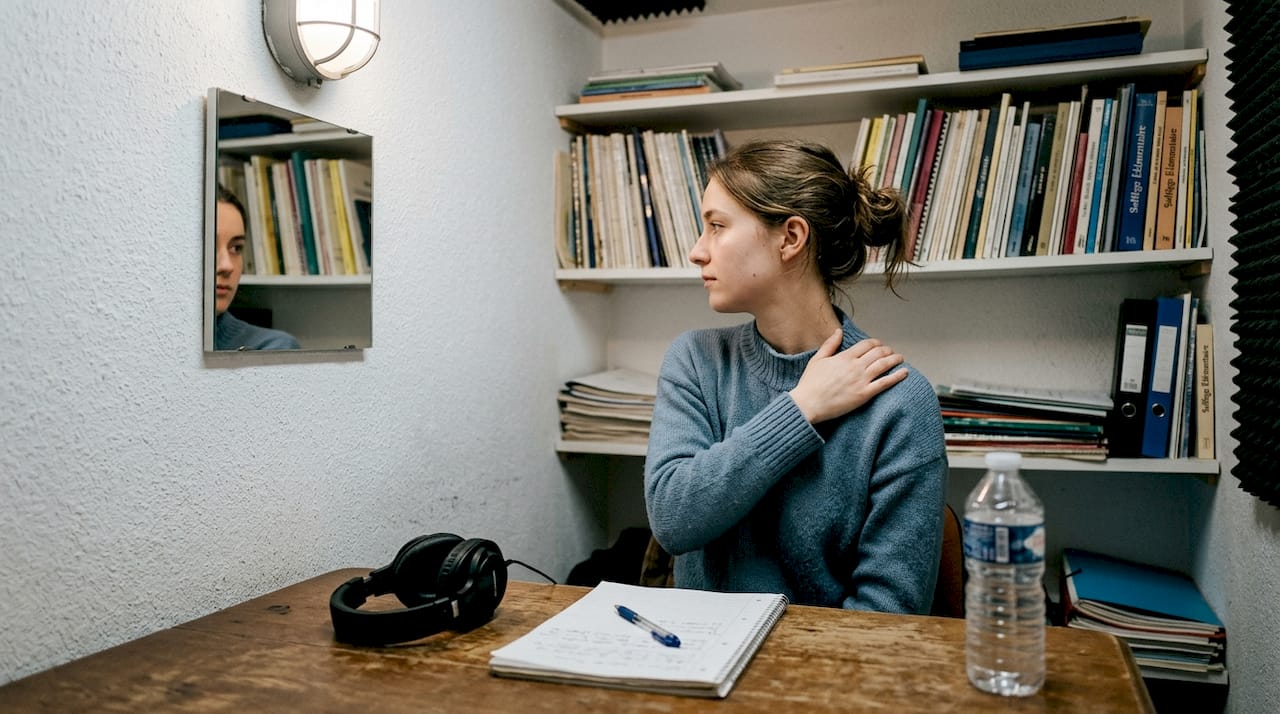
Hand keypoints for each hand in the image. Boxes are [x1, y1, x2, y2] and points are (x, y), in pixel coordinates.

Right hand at [789, 331, 907, 423]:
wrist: (808, 404)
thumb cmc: (810, 384)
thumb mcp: (817, 360)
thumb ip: (829, 344)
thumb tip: (838, 331)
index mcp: (844, 357)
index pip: (866, 344)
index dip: (876, 343)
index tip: (879, 345)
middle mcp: (855, 366)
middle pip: (878, 353)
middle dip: (887, 350)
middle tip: (891, 352)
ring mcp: (861, 380)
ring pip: (884, 365)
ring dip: (895, 359)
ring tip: (900, 358)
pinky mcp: (864, 394)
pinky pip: (885, 382)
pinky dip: (897, 376)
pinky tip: (904, 372)